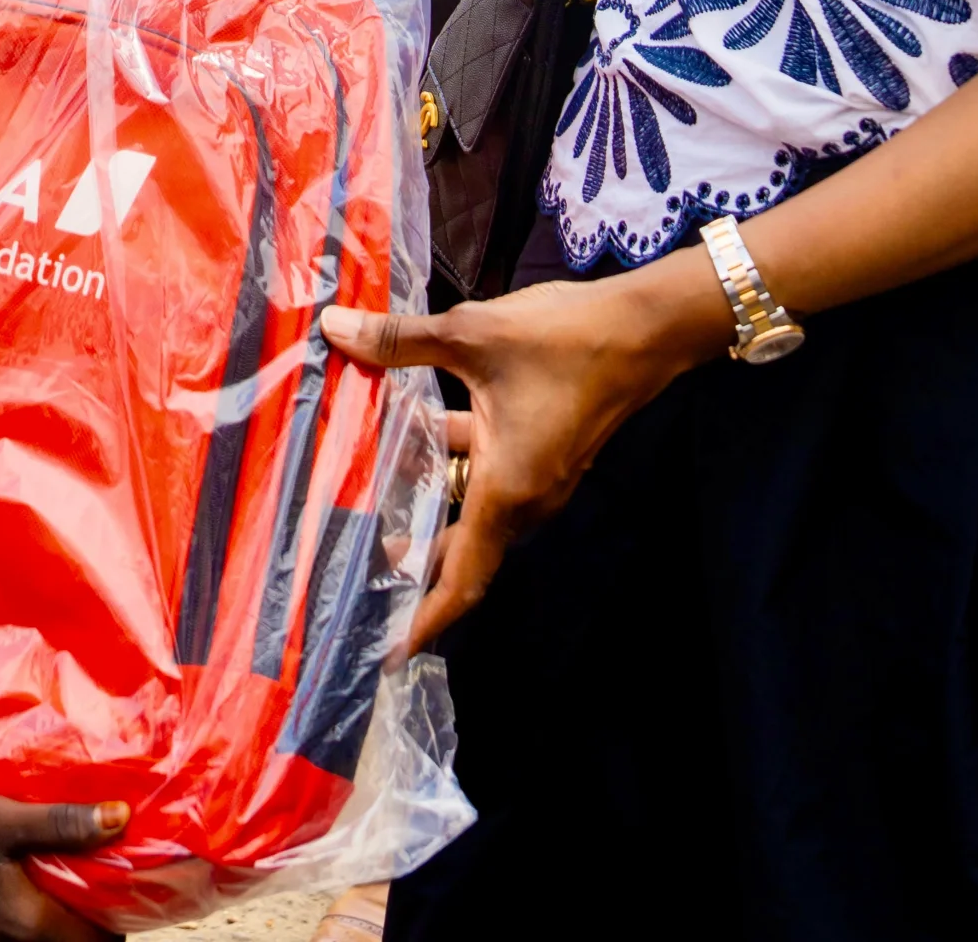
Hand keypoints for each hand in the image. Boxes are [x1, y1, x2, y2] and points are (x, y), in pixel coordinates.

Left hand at [321, 256, 726, 646]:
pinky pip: (486, 474)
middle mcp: (524, 498)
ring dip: (425, 498)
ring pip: (469, 503)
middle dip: (410, 558)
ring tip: (365, 484)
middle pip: (460, 548)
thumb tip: (332, 326)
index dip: (425, 620)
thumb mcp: (471, 334)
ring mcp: (538, 476)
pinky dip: (448, 463)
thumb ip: (399, 339)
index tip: (388, 652)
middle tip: (352, 562)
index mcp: (506, 490)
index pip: (462, 580)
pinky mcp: (544, 450)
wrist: (645, 327)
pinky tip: (410, 425)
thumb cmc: (563, 339)